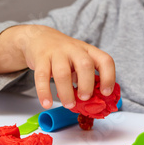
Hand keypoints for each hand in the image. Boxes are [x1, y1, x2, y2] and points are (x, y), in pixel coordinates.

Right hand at [0, 25, 114, 108]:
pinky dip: (43, 92)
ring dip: (65, 90)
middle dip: (87, 82)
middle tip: (86, 98)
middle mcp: (73, 49)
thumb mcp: (76, 62)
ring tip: (67, 105)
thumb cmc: (62, 57)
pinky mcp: (38, 58)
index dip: (107, 76)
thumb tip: (97, 106)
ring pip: (61, 71)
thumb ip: (86, 80)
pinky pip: (40, 76)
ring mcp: (55, 52)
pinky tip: (44, 104)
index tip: (107, 92)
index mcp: (86, 51)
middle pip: (84, 63)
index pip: (104, 60)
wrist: (36, 37)